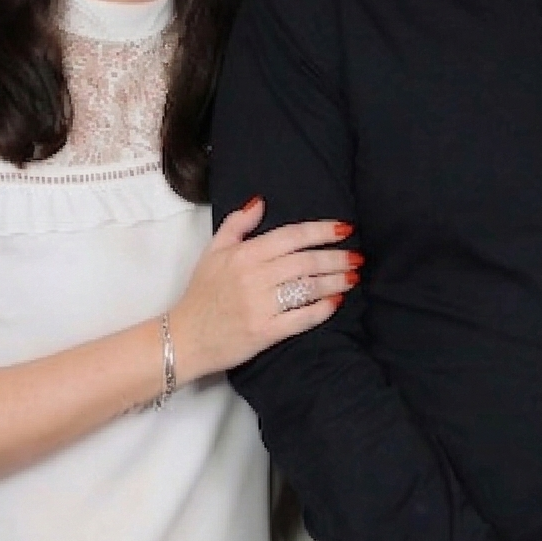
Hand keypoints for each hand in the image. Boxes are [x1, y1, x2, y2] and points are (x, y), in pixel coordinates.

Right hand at [167, 198, 357, 379]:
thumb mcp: (212, 252)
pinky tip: (336, 303)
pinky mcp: (265, 332)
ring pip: (308, 287)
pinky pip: (301, 318)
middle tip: (357, 257)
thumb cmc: (201, 294)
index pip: (292, 236)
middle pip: (306, 261)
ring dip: (335, 281)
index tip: (345, 228)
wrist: (184, 338)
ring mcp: (260, 305)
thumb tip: (260, 202)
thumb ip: (236, 224)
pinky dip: (322, 310)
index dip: (322, 230)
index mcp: (244, 254)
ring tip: (353, 277)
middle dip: (337, 257)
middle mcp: (254, 277)